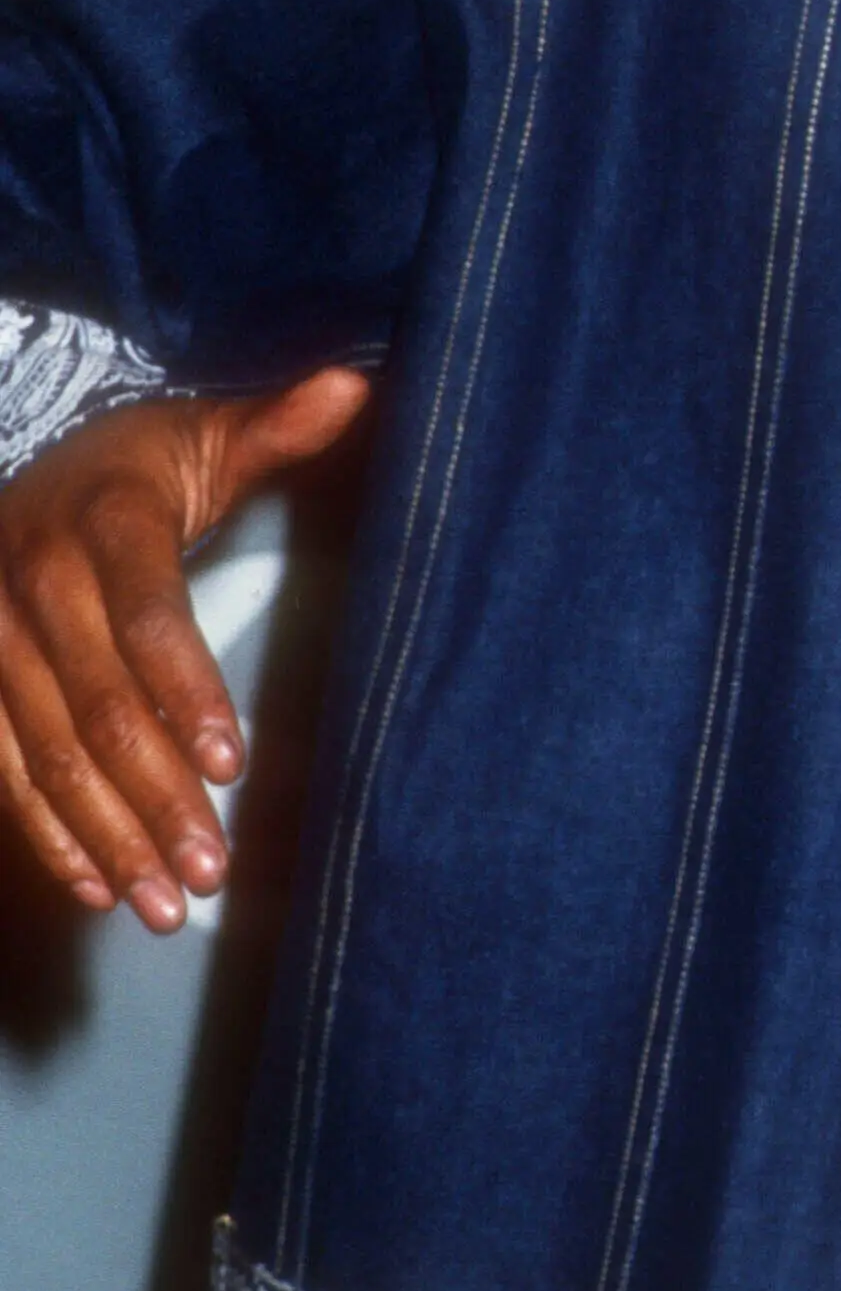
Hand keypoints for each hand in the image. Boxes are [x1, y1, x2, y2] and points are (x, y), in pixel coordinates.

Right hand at [0, 372, 371, 928]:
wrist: (28, 469)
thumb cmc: (141, 466)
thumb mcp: (207, 437)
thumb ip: (279, 427)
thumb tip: (355, 384)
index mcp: (100, 521)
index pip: (145, 618)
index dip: (185, 692)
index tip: (230, 764)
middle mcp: (30, 583)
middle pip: (96, 707)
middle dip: (154, 797)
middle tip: (213, 872)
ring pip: (47, 754)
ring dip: (107, 835)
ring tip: (168, 906)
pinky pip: (4, 770)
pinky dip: (49, 834)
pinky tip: (98, 885)